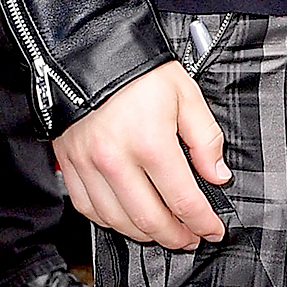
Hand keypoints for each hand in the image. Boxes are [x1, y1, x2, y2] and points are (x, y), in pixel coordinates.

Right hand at [54, 61, 230, 249]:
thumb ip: (204, 138)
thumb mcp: (185, 92)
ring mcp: (88, 166)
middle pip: (149, 220)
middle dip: (175, 237)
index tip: (213, 230)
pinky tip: (126, 218)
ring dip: (143, 235)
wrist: (90, 49)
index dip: (202, 222)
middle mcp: (116, 161)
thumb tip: (217, 175)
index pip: (182, 200)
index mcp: (150, 142)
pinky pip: (88, 210)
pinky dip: (110, 222)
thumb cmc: (139, 68)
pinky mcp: (69, 165)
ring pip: (117, 222)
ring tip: (163, 231)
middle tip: (190, 238)